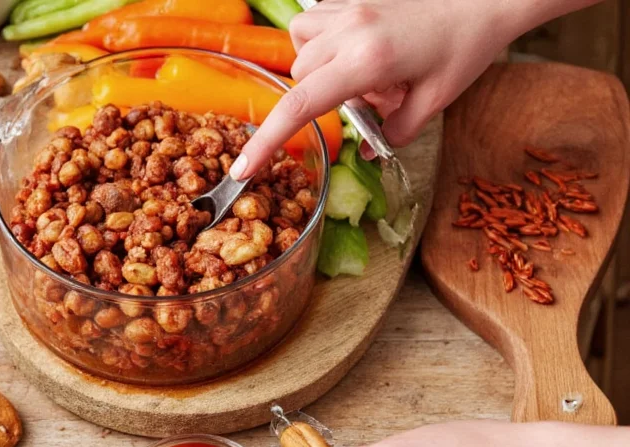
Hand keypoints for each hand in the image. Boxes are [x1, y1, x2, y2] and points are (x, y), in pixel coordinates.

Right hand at [230, 0, 522, 179]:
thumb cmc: (466, 47)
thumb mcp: (434, 102)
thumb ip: (394, 132)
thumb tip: (367, 152)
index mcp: (367, 60)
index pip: (301, 105)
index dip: (267, 140)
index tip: (243, 168)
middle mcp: (348, 29)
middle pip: (300, 77)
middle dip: (323, 96)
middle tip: (374, 97)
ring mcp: (346, 7)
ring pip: (301, 47)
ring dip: (321, 67)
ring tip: (363, 70)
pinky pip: (313, 22)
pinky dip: (323, 40)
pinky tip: (356, 46)